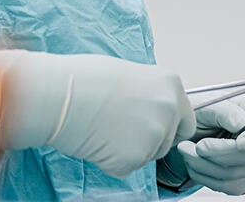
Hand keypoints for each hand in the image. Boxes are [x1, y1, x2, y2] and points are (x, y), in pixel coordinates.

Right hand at [0, 50, 194, 177]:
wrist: (59, 94)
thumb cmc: (85, 79)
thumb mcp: (129, 75)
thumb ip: (149, 94)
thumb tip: (150, 109)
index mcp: (171, 85)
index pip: (185, 120)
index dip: (168, 127)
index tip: (148, 126)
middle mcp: (170, 109)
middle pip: (169, 141)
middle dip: (148, 141)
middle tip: (119, 129)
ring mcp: (155, 134)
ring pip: (148, 156)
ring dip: (129, 150)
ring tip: (104, 129)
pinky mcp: (136, 158)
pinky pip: (127, 168)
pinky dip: (111, 161)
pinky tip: (97, 141)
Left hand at [165, 94, 244, 195]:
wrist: (188, 130)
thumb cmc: (200, 111)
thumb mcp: (209, 103)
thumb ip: (227, 111)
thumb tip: (243, 125)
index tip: (240, 141)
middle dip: (220, 152)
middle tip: (196, 145)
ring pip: (236, 173)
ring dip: (204, 164)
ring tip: (186, 150)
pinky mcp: (243, 180)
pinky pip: (226, 185)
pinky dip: (204, 175)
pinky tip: (194, 161)